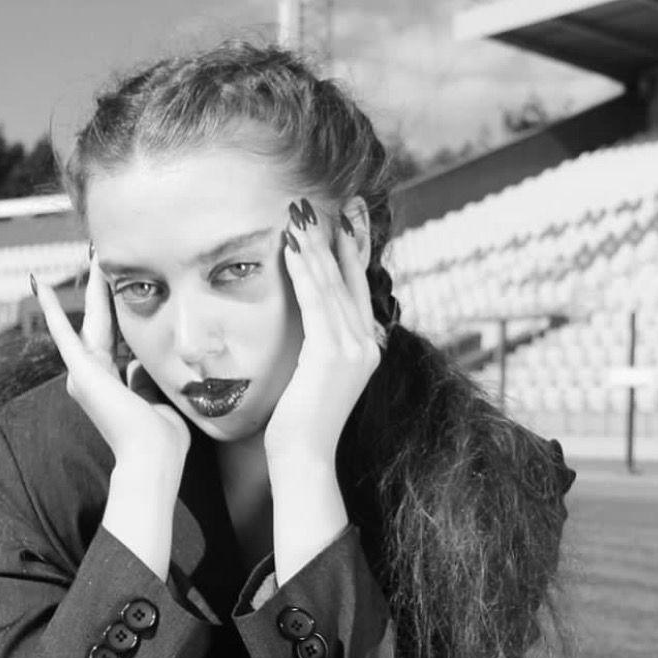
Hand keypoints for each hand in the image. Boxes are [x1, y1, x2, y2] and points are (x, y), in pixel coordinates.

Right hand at [30, 257, 189, 474]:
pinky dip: (51, 309)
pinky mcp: (81, 371)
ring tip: (92, 254)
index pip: (116, 339)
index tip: (124, 287)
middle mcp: (92, 377)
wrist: (152, 459)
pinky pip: (62, 333)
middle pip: (100, 323)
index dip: (119, 312)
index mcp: (111, 385)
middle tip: (103, 257)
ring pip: (88, 320)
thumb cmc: (162, 442)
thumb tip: (143, 363)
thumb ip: (147, 381)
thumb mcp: (159, 402)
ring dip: (90, 287)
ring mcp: (84, 374)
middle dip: (103, 291)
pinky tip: (40, 283)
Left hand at [263, 199, 381, 467]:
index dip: (352, 252)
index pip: (358, 290)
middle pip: (350, 280)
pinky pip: (316, 301)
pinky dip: (304, 270)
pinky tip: (290, 245)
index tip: (346, 218)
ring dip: (315, 245)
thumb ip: (318, 351)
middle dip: (338, 237)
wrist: (303, 458)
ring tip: (301, 212)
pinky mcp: (333, 355)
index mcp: (366, 350)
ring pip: (333, 284)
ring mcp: (354, 350)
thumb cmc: (298, 426)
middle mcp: (367, 345)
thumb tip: (307, 329)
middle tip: (331, 199)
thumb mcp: (313, 380)